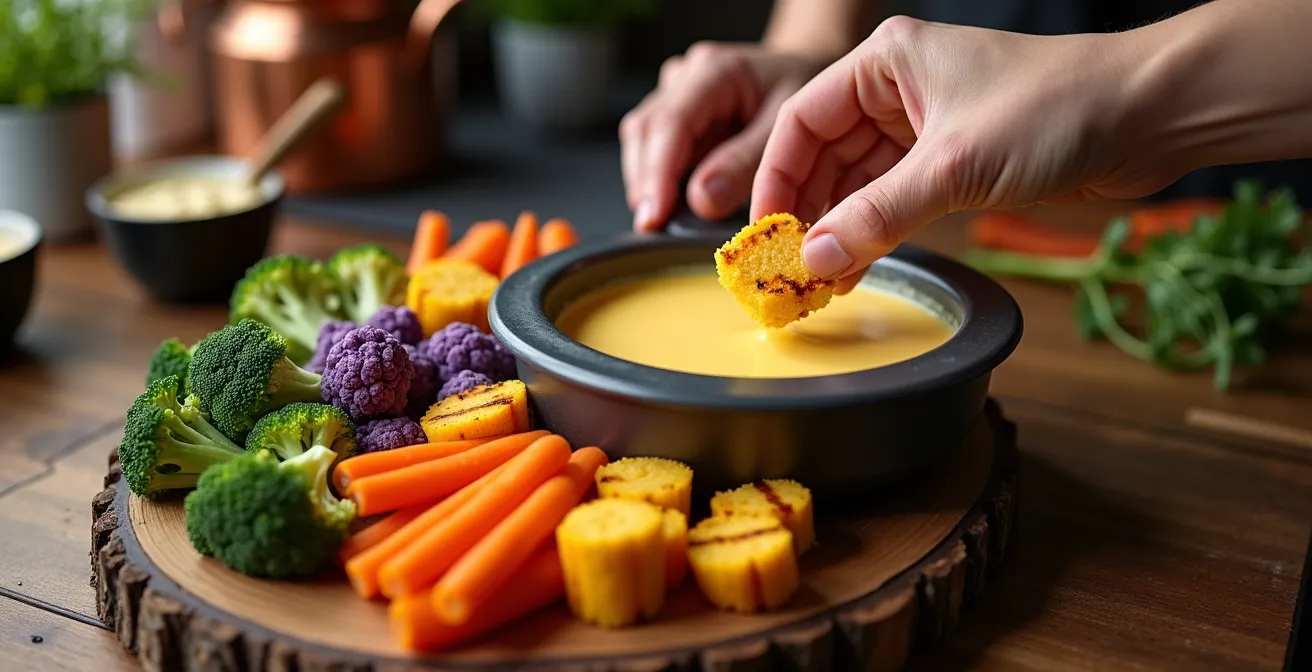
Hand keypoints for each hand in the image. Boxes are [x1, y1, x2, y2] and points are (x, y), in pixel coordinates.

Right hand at [620, 42, 826, 231]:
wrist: (817, 89)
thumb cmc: (808, 103)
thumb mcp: (789, 132)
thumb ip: (745, 165)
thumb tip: (701, 200)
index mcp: (717, 71)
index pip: (671, 122)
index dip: (657, 173)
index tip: (653, 216)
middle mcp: (686, 77)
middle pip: (645, 131)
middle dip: (647, 183)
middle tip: (654, 228)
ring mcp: (676, 95)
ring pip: (641, 141)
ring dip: (649, 182)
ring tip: (667, 219)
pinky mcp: (674, 116)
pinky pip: (653, 150)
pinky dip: (661, 180)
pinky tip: (677, 203)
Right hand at [751, 16, 1182, 292]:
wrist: (1150, 115)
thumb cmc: (1059, 107)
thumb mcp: (954, 167)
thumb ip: (877, 216)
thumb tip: (814, 260)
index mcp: (887, 63)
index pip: (803, 122)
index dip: (777, 179)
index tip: (764, 233)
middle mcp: (901, 90)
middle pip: (827, 155)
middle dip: (809, 212)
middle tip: (790, 269)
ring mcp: (929, 126)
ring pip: (861, 182)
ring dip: (842, 229)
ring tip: (820, 280)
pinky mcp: (956, 160)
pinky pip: (896, 198)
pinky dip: (877, 231)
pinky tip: (859, 266)